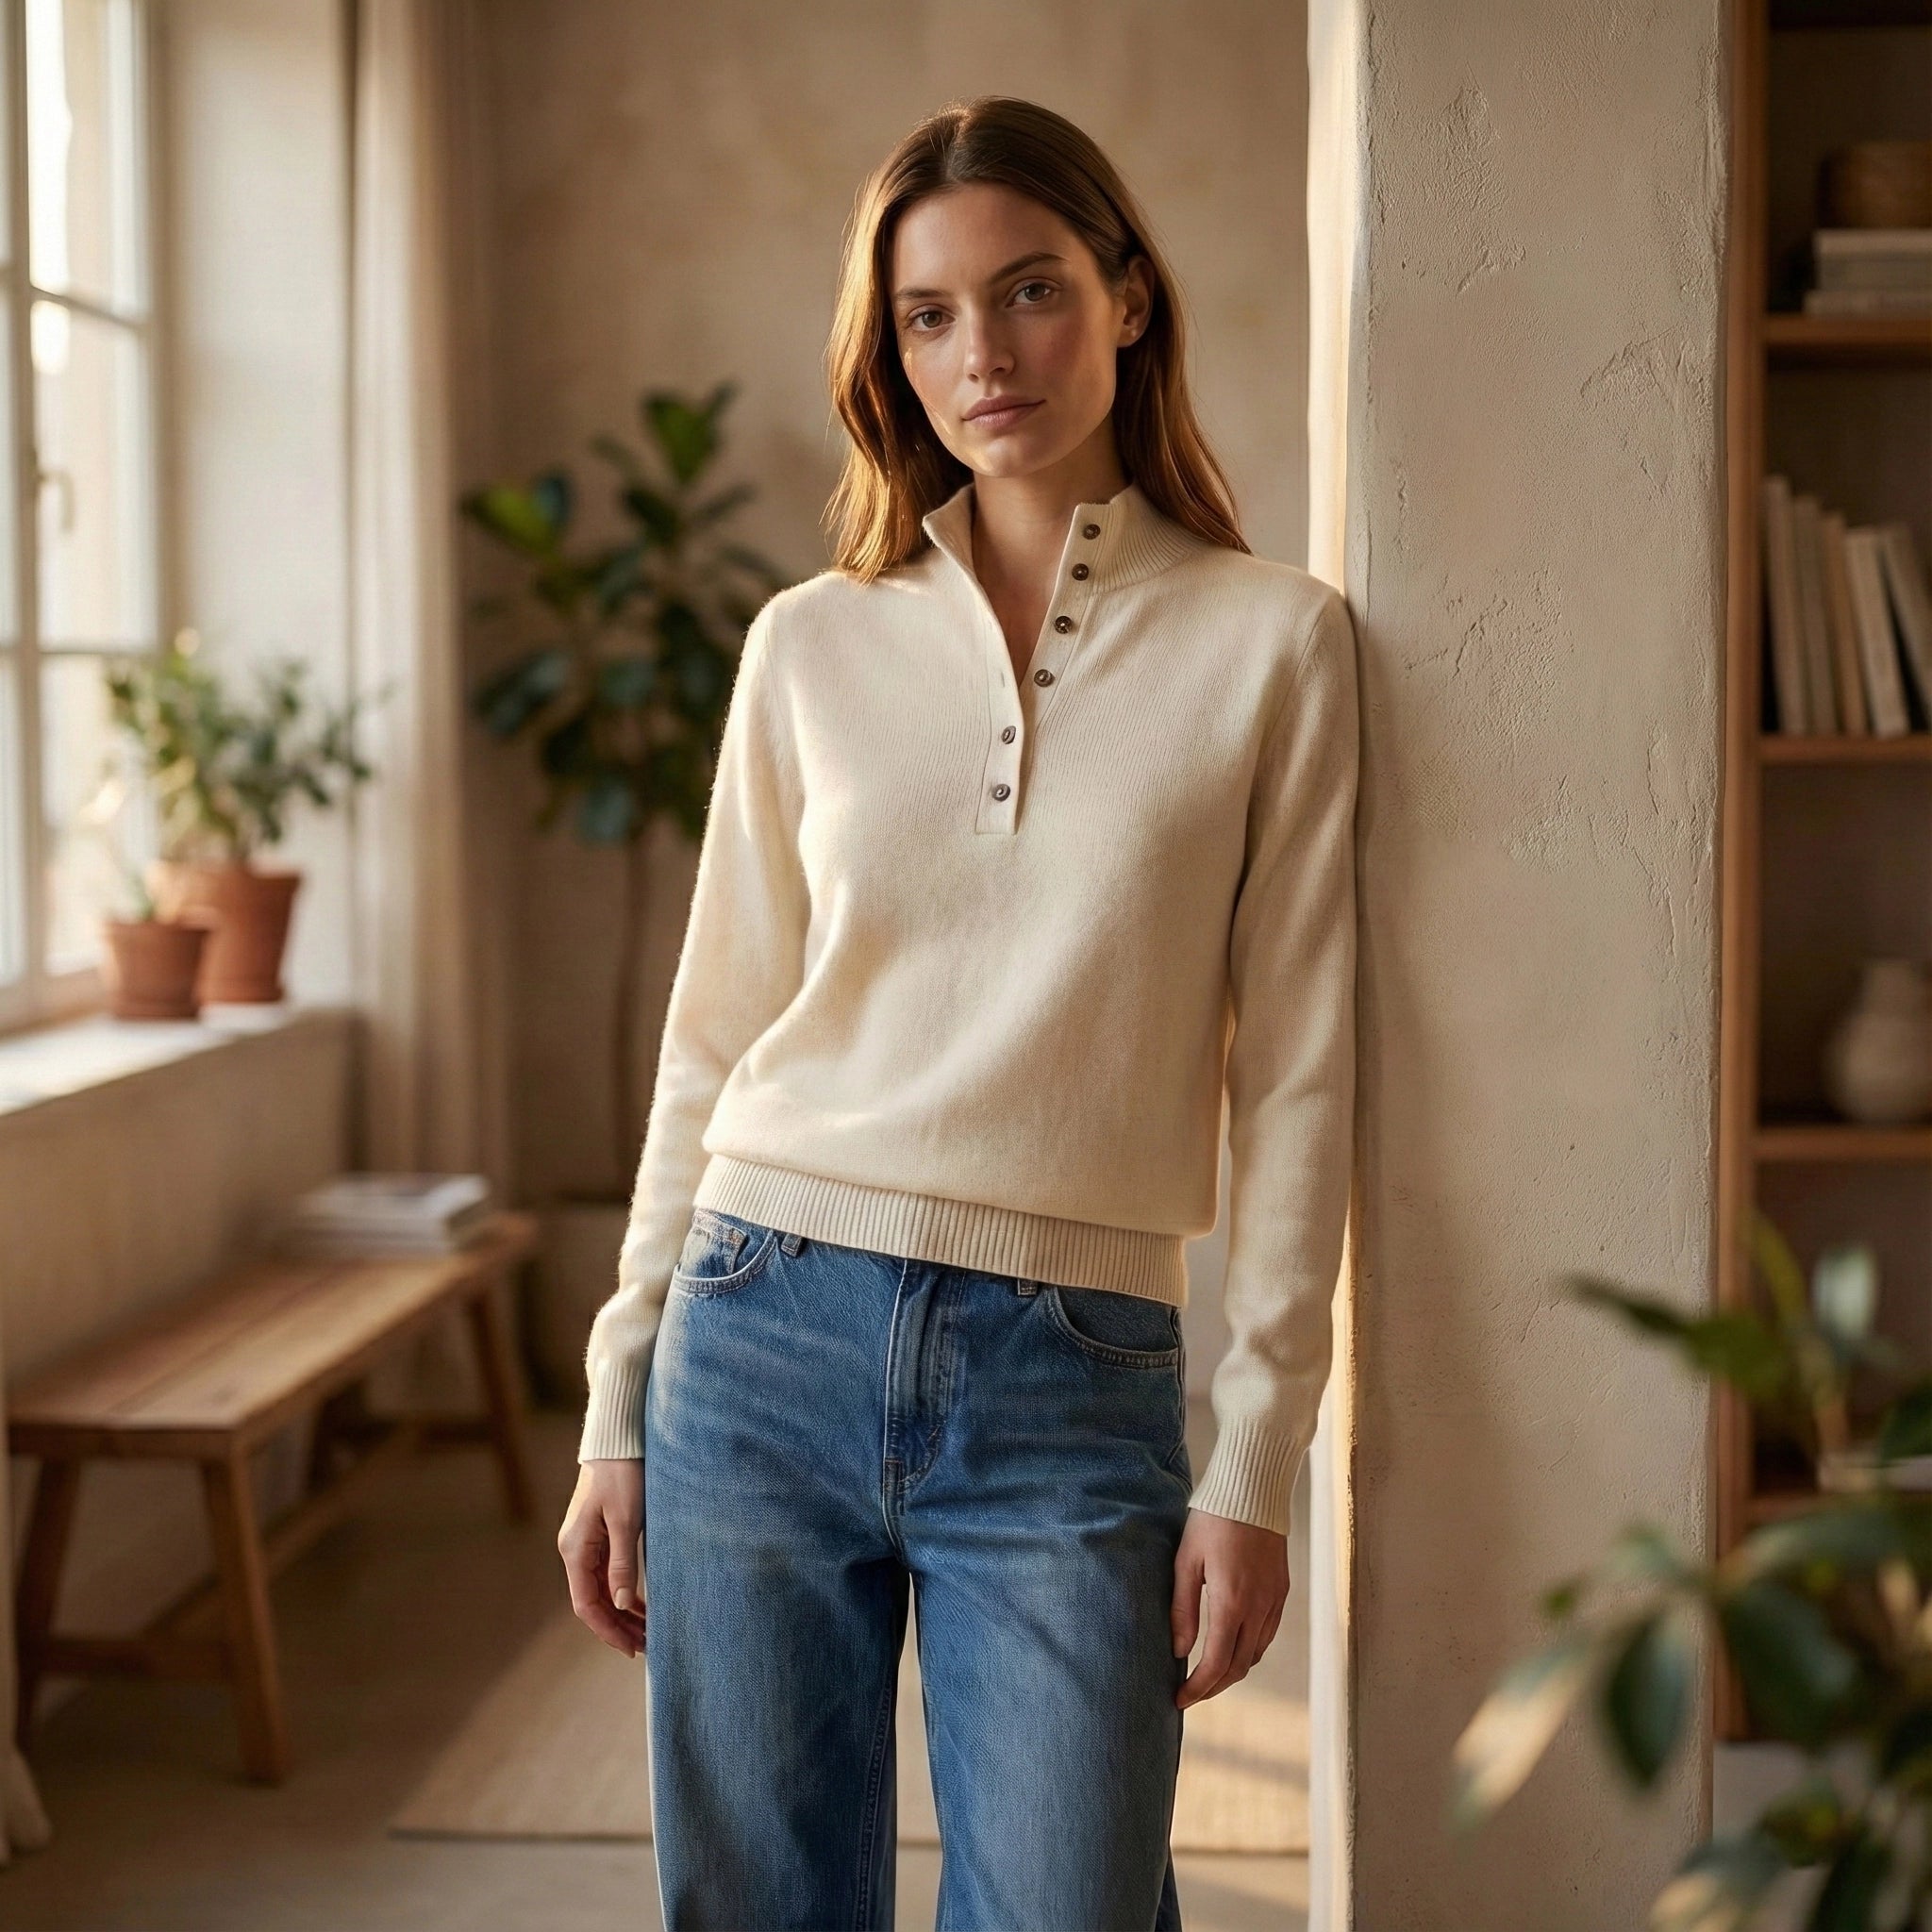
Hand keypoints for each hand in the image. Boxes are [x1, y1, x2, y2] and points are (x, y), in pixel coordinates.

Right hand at [559, 1458, 646, 1657]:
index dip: (608, 1629)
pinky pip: (607, 1573)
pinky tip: (641, 1603)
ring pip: (601, 1589)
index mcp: (575, 1549)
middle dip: (618, 1625)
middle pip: (593, 1600)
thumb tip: (622, 1604)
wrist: (617, 1441)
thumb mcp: (626, 1521)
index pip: (587, 1604)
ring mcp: (585, 1543)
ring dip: (622, 1611)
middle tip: (646, 1645)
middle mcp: (575, 1550)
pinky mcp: (598, 1535)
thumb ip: (622, 1563)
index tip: (631, 1648)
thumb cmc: (622, 1475)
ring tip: (647, 1630)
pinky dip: (623, 1591)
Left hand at [1171, 1508, 1287, 1707]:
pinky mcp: (1281, 1590)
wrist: (1252, 1489)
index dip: (1198, 1688)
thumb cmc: (1213, 1520)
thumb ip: (1183, 1608)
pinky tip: (1233, 1644)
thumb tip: (1179, 1650)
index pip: (1217, 1664)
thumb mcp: (1186, 1561)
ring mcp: (1274, 1600)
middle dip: (1215, 1686)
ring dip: (1233, 1670)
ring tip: (1208, 1673)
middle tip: (1191, 1693)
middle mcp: (1258, 1608)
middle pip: (1239, 1667)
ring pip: (1256, 1653)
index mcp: (1232, 1603)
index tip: (1179, 1698)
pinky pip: (1268, 1633)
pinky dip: (1250, 1649)